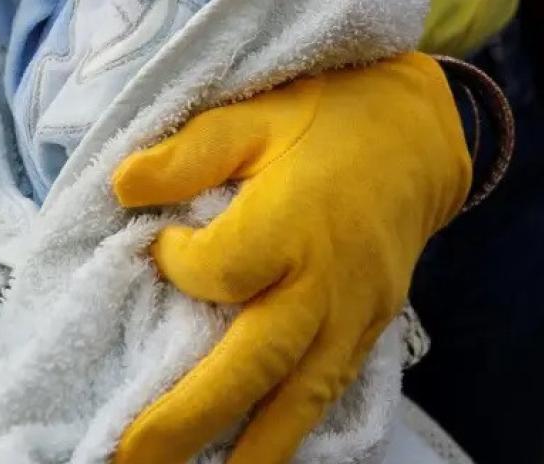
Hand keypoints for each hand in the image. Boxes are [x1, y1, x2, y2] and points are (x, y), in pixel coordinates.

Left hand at [110, 55, 471, 463]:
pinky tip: (250, 459)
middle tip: (131, 457)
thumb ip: (190, 151)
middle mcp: (327, 281)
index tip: (162, 242)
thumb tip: (124, 189)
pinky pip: (326, 394)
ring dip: (248, 452)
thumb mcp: (256, 114)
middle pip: (255, 364)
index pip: (217, 271)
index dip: (176, 263)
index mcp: (294, 222)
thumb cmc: (327, 119)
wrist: (419, 136)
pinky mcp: (369, 331)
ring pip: (299, 400)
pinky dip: (290, 434)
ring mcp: (354, 314)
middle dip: (190, 419)